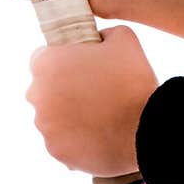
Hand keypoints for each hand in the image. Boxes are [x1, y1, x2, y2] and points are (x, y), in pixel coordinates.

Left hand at [25, 24, 158, 176]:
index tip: (78, 68)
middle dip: (61, 89)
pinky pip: (60, 141)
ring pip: (50, 117)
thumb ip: (101, 34)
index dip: (61, 61)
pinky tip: (95, 133)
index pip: (41, 57)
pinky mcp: (55, 150)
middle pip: (43, 89)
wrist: (146, 128)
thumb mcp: (122, 38)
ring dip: (66, 115)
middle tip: (90, 92)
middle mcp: (38, 94)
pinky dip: (73, 138)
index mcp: (47, 63)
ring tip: (96, 115)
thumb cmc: (132, 80)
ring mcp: (45, 125)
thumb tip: (97, 40)